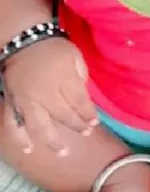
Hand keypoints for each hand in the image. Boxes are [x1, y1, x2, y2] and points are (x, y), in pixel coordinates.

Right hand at [2, 38, 97, 155]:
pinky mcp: (12, 103)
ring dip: (52, 142)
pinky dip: (19, 139)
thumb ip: (81, 77)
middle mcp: (44, 92)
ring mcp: (26, 100)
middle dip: (77, 126)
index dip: (88, 114)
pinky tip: (28, 150)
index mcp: (62, 78)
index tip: (94, 122)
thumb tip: (84, 97)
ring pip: (39, 127)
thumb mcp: (75, 56)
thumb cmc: (53, 48)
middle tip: (86, 132)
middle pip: (63, 116)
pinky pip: (13, 124)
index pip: (80, 102)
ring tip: (63, 153)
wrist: (24, 39)